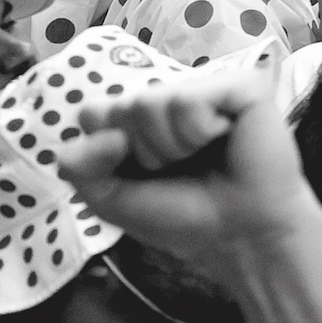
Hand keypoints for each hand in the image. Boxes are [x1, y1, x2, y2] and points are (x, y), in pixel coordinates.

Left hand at [55, 66, 321, 277]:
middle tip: (178, 168)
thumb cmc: (183, 216)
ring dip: (171, 145)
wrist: (241, 235)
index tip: (138, 174)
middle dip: (141, 151)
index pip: (93, 111)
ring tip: (201, 157)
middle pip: (121, 106)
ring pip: (151, 101)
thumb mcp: (110, 200)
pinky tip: (222, 140)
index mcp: (140, 121)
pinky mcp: (240, 87)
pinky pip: (190, 100)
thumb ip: (79, 166)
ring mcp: (205, 89)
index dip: (106, 148)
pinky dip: (198, 132)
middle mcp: (170, 98)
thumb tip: (106, 133)